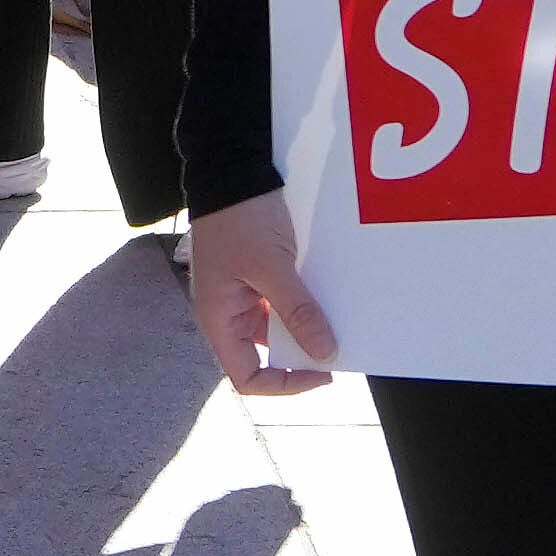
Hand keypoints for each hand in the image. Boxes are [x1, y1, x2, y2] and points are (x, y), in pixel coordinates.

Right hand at [187, 192, 340, 393]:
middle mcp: (229, 314)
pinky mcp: (260, 278)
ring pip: (280, 330)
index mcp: (218, 319)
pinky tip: (329, 297)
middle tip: (337, 345)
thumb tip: (325, 353)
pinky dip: (307, 306)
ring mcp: (245, 296)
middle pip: (266, 356)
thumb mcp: (271, 266)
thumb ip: (297, 311)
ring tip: (337, 320)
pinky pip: (285, 304)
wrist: (234, 171)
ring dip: (307, 328)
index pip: (247, 376)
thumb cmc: (240, 218)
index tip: (322, 372)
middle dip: (302, 355)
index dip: (284, 384)